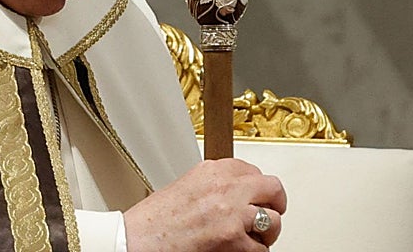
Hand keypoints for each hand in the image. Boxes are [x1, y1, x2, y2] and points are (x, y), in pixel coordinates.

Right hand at [123, 159, 285, 251]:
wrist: (138, 241)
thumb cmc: (155, 221)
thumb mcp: (186, 187)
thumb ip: (213, 185)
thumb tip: (236, 193)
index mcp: (212, 170)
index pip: (251, 169)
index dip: (257, 186)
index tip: (257, 193)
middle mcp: (226, 188)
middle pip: (272, 188)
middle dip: (274, 202)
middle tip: (271, 212)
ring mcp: (233, 215)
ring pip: (273, 220)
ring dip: (266, 232)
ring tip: (252, 237)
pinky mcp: (235, 242)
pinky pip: (261, 249)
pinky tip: (238, 250)